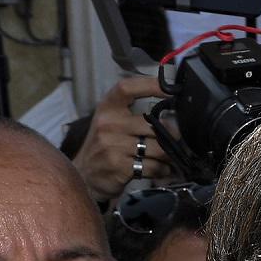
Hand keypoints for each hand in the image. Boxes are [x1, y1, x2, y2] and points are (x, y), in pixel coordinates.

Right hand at [70, 76, 171, 204]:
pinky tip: (159, 169)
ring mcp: (113, 145)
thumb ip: (135, 116)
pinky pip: (153, 166)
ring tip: (165, 157)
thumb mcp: (111, 123)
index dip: (150, 85)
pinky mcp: (119, 166)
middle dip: (171, 134)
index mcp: (108, 108)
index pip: (127, 88)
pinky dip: (162, 169)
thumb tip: (172, 115)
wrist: (84, 175)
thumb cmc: (105, 146)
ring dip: (167, 155)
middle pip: (153, 125)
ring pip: (157, 147)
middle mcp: (109, 124)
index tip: (169, 89)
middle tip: (175, 140)